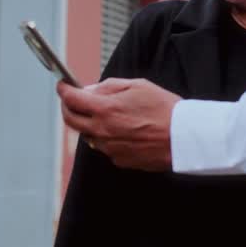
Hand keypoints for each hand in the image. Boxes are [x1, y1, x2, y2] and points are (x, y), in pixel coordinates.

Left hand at [57, 78, 180, 171]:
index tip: (63, 87)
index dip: (64, 91)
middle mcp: (102, 131)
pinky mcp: (119, 160)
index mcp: (106, 109)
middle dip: (68, 108)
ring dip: (90, 124)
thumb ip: (110, 87)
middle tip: (72, 101)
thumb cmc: (165, 109)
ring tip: (108, 116)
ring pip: (88, 135)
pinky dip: (108, 138)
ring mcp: (109, 148)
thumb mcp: (138, 86)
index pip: (72, 100)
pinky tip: (125, 131)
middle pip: (72, 121)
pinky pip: (105, 147)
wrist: (183, 137)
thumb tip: (90, 90)